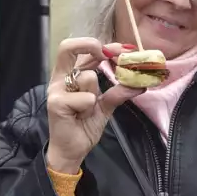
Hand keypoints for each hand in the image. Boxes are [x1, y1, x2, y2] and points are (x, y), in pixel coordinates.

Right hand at [46, 38, 144, 173]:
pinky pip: (86, 98)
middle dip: (90, 46)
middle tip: (107, 55)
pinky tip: (82, 118)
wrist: (72, 150)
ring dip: (96, 94)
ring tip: (88, 110)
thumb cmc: (83, 125)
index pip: (77, 49)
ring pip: (87, 76)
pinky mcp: (56, 104)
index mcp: (68, 75)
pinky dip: (90, 109)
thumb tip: (140, 82)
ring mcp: (56, 90)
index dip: (98, 45)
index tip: (119, 50)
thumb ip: (117, 90)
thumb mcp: (105, 105)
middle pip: (67, 47)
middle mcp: (59, 79)